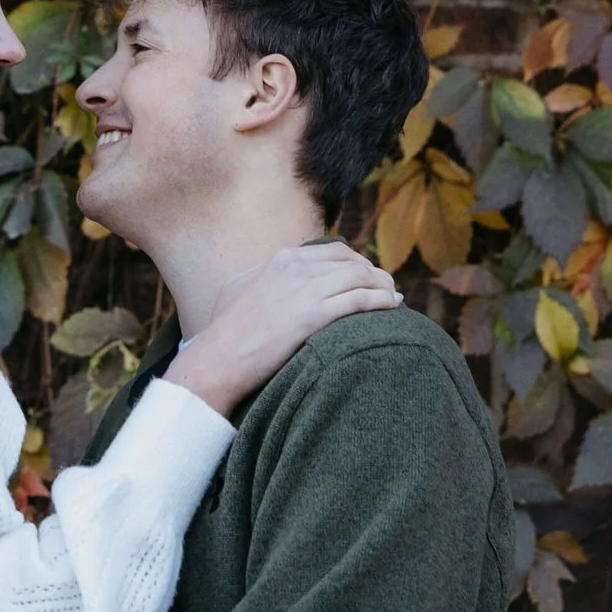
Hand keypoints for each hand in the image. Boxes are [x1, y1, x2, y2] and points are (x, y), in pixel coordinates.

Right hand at [166, 237, 398, 416]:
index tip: (367, 276)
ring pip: (360, 278)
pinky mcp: (313, 315)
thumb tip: (270, 274)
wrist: (217, 359)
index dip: (356, 263)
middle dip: (374, 273)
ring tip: (395, 299)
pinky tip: (392, 307)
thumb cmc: (224, 333)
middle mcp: (295, 267)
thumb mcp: (239, 289)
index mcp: (281, 259)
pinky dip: (381, 301)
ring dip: (384, 286)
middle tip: (387, 288)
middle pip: (351, 262)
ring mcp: (305, 289)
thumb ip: (260, 276)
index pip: (333, 251)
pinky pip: (360, 300)